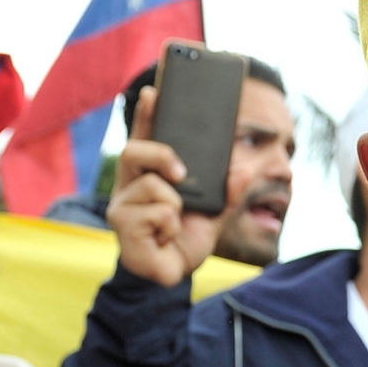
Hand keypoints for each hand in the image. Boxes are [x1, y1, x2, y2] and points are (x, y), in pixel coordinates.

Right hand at [109, 86, 226, 288]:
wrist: (173, 275)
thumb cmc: (184, 240)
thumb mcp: (214, 213)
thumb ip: (229, 191)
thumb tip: (245, 170)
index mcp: (148, 176)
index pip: (144, 138)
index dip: (146, 114)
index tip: (153, 92)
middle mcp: (130, 187)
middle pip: (133, 151)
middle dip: (161, 156)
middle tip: (181, 173)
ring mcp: (122, 207)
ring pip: (154, 187)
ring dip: (175, 207)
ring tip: (173, 226)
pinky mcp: (123, 228)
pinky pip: (158, 214)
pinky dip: (171, 227)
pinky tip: (164, 239)